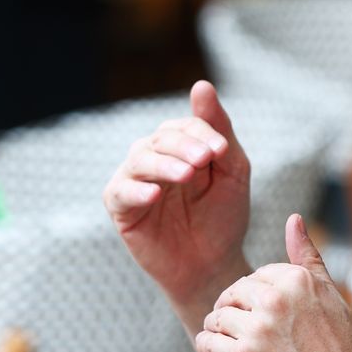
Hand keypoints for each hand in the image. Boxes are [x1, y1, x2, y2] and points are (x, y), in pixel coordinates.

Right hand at [103, 80, 251, 301]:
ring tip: (187, 176)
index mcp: (179, 146)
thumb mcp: (231, 171)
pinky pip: (120, 192)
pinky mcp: (120, 208)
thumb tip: (201, 85)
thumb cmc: (222, 218)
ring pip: (140, 160)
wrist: (213, 265)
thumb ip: (219, 131)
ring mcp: (134, 181)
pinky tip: (154, 194)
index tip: (221, 150)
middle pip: (160, 138)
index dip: (202, 132)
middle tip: (206, 160)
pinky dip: (136, 190)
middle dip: (185, 146)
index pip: (184, 126)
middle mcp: (153, 157)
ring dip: (164, 164)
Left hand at [195, 214, 351, 351]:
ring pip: (216, 318)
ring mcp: (257, 331)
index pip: (256, 276)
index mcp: (297, 280)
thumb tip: (293, 219)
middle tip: (249, 330)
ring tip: (239, 343)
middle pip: (233, 294)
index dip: (258, 296)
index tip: (270, 316)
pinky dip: (211, 347)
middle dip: (235, 310)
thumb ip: (307, 257)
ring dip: (220, 330)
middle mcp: (275, 300)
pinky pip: (207, 342)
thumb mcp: (331, 296)